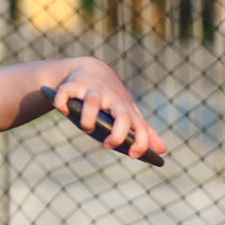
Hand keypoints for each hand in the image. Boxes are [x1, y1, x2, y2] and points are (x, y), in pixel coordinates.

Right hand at [46, 61, 168, 160]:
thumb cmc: (113, 98)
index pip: (140, 127)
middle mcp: (111, 100)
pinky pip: (66, 92)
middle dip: (117, 134)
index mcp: (126, 109)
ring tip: (85, 127)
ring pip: (92, 102)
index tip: (133, 155)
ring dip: (87, 119)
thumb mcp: (129, 113)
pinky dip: (62, 102)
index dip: (140, 143)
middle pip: (121, 115)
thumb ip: (144, 132)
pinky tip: (63, 110)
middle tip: (108, 144)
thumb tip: (163, 150)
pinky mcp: (74, 85)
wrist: (93, 69)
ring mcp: (92, 91)